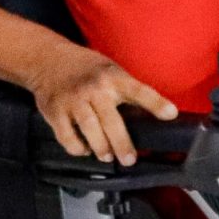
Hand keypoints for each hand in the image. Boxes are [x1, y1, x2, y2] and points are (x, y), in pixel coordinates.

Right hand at [29, 44, 176, 163]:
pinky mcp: (55, 111)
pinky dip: (76, 148)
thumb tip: (152, 115)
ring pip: (90, 129)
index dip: (156, 103)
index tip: (171, 114)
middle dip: (122, 143)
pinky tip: (84, 150)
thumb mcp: (110, 70)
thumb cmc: (86, 68)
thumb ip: (126, 90)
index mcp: (113, 77)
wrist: (47, 58)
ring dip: (100, 148)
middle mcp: (94, 88)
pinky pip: (67, 136)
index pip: (139, 90)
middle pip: (112, 121)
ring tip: (107, 156)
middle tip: (129, 159)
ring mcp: (73, 100)